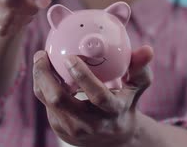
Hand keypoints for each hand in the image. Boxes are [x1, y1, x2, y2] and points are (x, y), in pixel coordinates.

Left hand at [32, 46, 153, 146]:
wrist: (114, 138)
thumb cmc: (125, 103)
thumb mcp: (136, 87)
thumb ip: (140, 67)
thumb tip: (147, 49)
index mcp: (112, 112)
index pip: (96, 95)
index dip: (82, 76)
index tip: (70, 57)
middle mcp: (90, 124)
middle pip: (60, 100)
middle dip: (46, 75)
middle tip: (42, 54)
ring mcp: (73, 129)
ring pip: (48, 101)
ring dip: (40, 78)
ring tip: (40, 58)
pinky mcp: (59, 129)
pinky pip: (46, 104)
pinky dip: (43, 86)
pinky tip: (45, 71)